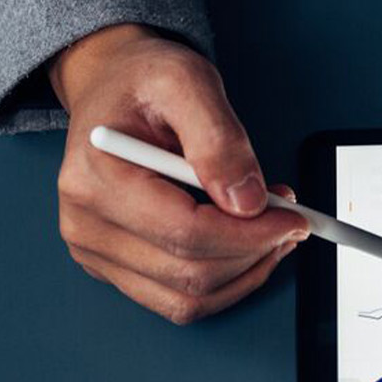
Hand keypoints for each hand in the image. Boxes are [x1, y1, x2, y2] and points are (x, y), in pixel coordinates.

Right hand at [48, 23, 308, 323]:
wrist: (111, 86)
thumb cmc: (142, 81)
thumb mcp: (186, 80)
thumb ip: (219, 139)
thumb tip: (248, 202)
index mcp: (95, 177)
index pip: (185, 234)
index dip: (251, 235)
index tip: (294, 218)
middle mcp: (86, 224)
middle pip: (189, 275)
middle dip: (254, 253)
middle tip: (292, 221)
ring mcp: (95, 252)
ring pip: (186, 300)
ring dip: (243, 274)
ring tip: (270, 232)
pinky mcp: (111, 267)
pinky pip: (176, 300)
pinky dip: (222, 281)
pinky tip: (243, 246)